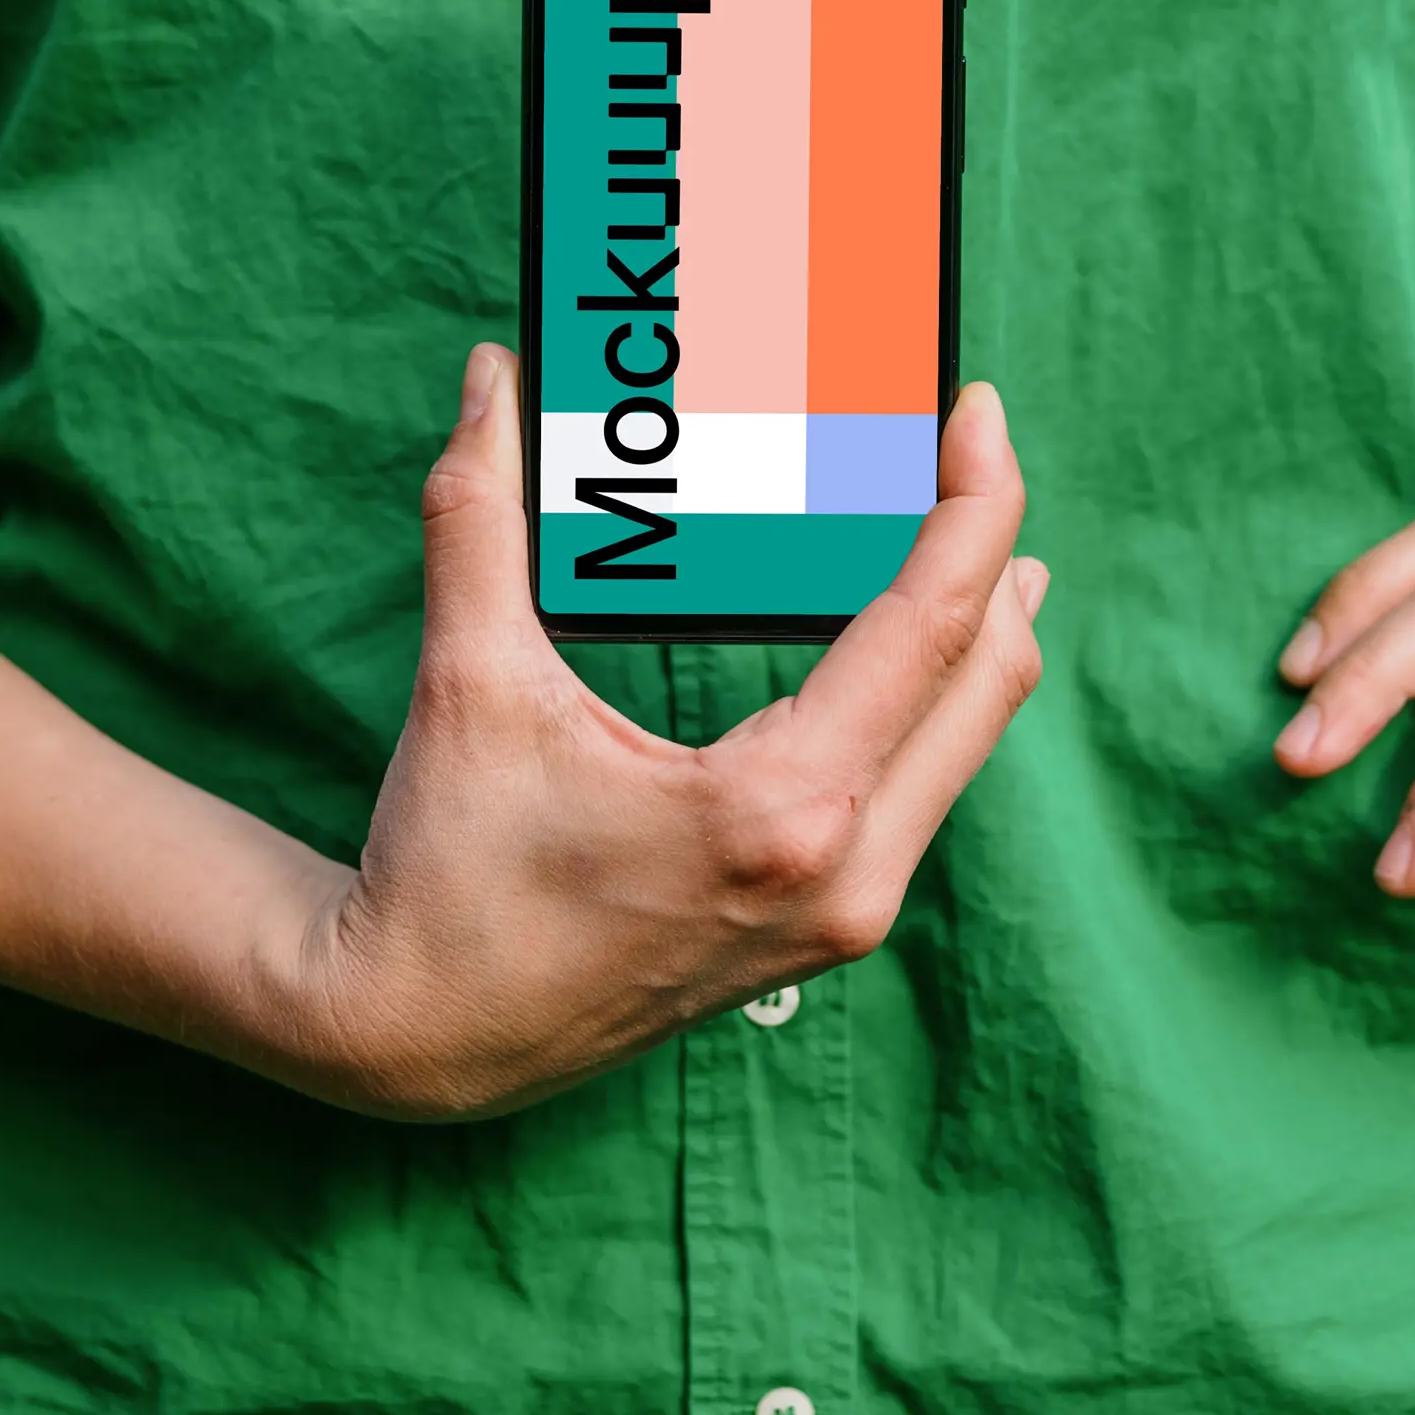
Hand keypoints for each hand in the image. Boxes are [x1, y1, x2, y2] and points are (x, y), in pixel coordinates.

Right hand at [279, 349, 1049, 1120]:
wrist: (420, 1038)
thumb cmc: (445, 871)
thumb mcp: (470, 684)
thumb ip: (480, 516)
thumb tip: (489, 377)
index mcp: (782, 812)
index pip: (932, 626)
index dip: (973, 503)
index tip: (975, 408)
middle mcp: (842, 875)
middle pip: (985, 681)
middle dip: (993, 550)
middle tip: (967, 444)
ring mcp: (844, 918)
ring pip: (965, 744)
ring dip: (975, 630)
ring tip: (960, 526)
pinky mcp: (825, 934)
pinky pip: (924, 792)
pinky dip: (933, 700)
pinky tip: (914, 643)